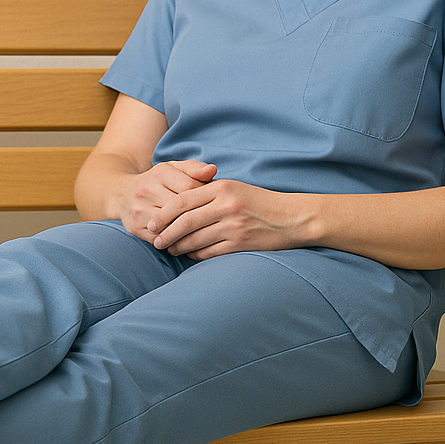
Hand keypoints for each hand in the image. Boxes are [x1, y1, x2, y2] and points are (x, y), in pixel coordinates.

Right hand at [118, 159, 216, 240]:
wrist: (123, 194)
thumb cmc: (158, 182)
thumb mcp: (174, 169)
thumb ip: (195, 169)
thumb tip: (213, 170)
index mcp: (160, 173)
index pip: (190, 187)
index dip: (204, 196)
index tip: (211, 202)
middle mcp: (147, 190)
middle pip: (181, 208)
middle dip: (198, 215)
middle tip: (210, 220)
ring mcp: (139, 210)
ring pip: (172, 225)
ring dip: (188, 231)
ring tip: (201, 231)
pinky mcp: (135, 227)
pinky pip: (162, 239)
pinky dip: (176, 241)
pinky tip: (186, 240)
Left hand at [147, 180, 306, 260]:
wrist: (292, 217)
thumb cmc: (259, 202)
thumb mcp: (234, 188)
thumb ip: (208, 192)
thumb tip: (178, 204)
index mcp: (221, 188)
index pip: (182, 201)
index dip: (163, 214)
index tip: (152, 224)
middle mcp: (226, 205)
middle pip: (185, 221)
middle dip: (166, 233)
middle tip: (156, 241)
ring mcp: (233, 225)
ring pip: (195, 239)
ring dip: (179, 247)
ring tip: (170, 250)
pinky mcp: (240, 243)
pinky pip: (210, 252)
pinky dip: (196, 255)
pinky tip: (190, 256)